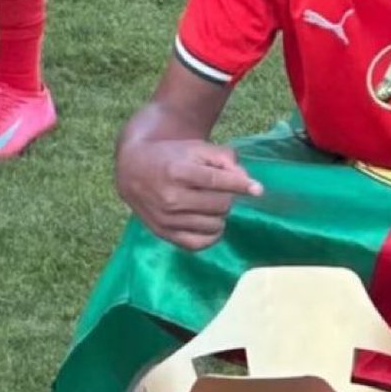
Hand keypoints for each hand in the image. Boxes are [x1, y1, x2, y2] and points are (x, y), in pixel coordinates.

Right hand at [117, 140, 264, 251]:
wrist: (133, 171)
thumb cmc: (170, 156)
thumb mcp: (195, 148)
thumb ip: (224, 158)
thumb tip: (246, 182)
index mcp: (177, 172)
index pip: (218, 182)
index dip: (242, 185)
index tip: (257, 189)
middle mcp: (170, 198)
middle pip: (221, 205)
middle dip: (227, 196)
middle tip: (220, 190)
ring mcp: (167, 219)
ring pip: (214, 225)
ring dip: (220, 215)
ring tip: (211, 204)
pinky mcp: (164, 234)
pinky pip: (199, 243)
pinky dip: (211, 235)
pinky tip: (210, 222)